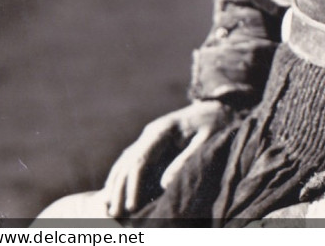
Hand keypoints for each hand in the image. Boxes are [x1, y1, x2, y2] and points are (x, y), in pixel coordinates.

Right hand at [102, 100, 229, 217]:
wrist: (216, 109)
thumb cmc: (215, 125)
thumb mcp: (207, 140)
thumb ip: (186, 159)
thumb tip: (164, 183)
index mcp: (163, 130)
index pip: (140, 160)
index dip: (133, 185)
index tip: (131, 207)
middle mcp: (151, 132)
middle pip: (128, 162)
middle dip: (119, 189)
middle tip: (114, 215)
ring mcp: (149, 136)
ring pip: (125, 161)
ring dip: (115, 185)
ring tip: (108, 209)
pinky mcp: (151, 142)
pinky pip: (131, 160)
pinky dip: (120, 177)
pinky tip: (114, 192)